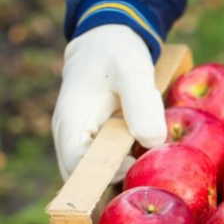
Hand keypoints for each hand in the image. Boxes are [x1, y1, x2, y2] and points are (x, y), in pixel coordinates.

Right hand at [52, 24, 165, 180]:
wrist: (109, 39)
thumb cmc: (117, 52)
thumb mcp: (133, 71)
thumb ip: (142, 104)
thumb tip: (152, 142)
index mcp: (72, 121)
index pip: (77, 167)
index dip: (105, 175)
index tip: (135, 166)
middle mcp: (71, 135)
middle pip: (85, 177)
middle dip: (114, 184)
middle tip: (147, 177)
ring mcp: (83, 139)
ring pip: (97, 172)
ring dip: (121, 176)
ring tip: (148, 170)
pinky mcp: (98, 139)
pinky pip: (107, 162)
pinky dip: (125, 165)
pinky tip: (148, 161)